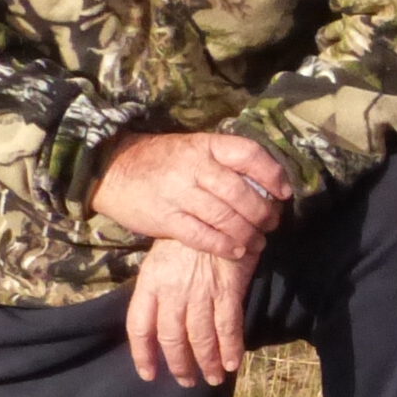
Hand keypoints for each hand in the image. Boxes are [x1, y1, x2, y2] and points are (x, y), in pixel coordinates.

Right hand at [89, 130, 291, 257]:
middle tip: (271, 224)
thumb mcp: (192, 149)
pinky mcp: (166, 219)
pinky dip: (224, 246)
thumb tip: (264, 184)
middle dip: (262, 213)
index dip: (271, 174)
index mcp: (205, 145)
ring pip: (225, 217)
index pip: (248, 154)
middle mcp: (194, 167)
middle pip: (240, 193)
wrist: (112, 169)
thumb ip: (223, 163)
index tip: (284, 192)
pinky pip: (202, 236)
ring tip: (258, 242)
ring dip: (247, 233)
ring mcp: (179, 193)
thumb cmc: (161, 161)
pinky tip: (236, 251)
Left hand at [127, 238, 256, 385]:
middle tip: (187, 380)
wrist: (218, 209)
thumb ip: (157, 288)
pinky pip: (227, 327)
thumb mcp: (161, 257)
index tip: (148, 374)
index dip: (143, 354)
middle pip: (171, 338)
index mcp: (150, 282)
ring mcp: (200, 291)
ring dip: (206, 362)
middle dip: (179, 364)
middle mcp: (172, 291)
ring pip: (200, 338)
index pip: (139, 326)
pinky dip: (230, 348)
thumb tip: (157, 320)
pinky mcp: (227, 290)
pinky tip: (231, 364)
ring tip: (211, 378)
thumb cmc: (187, 234)